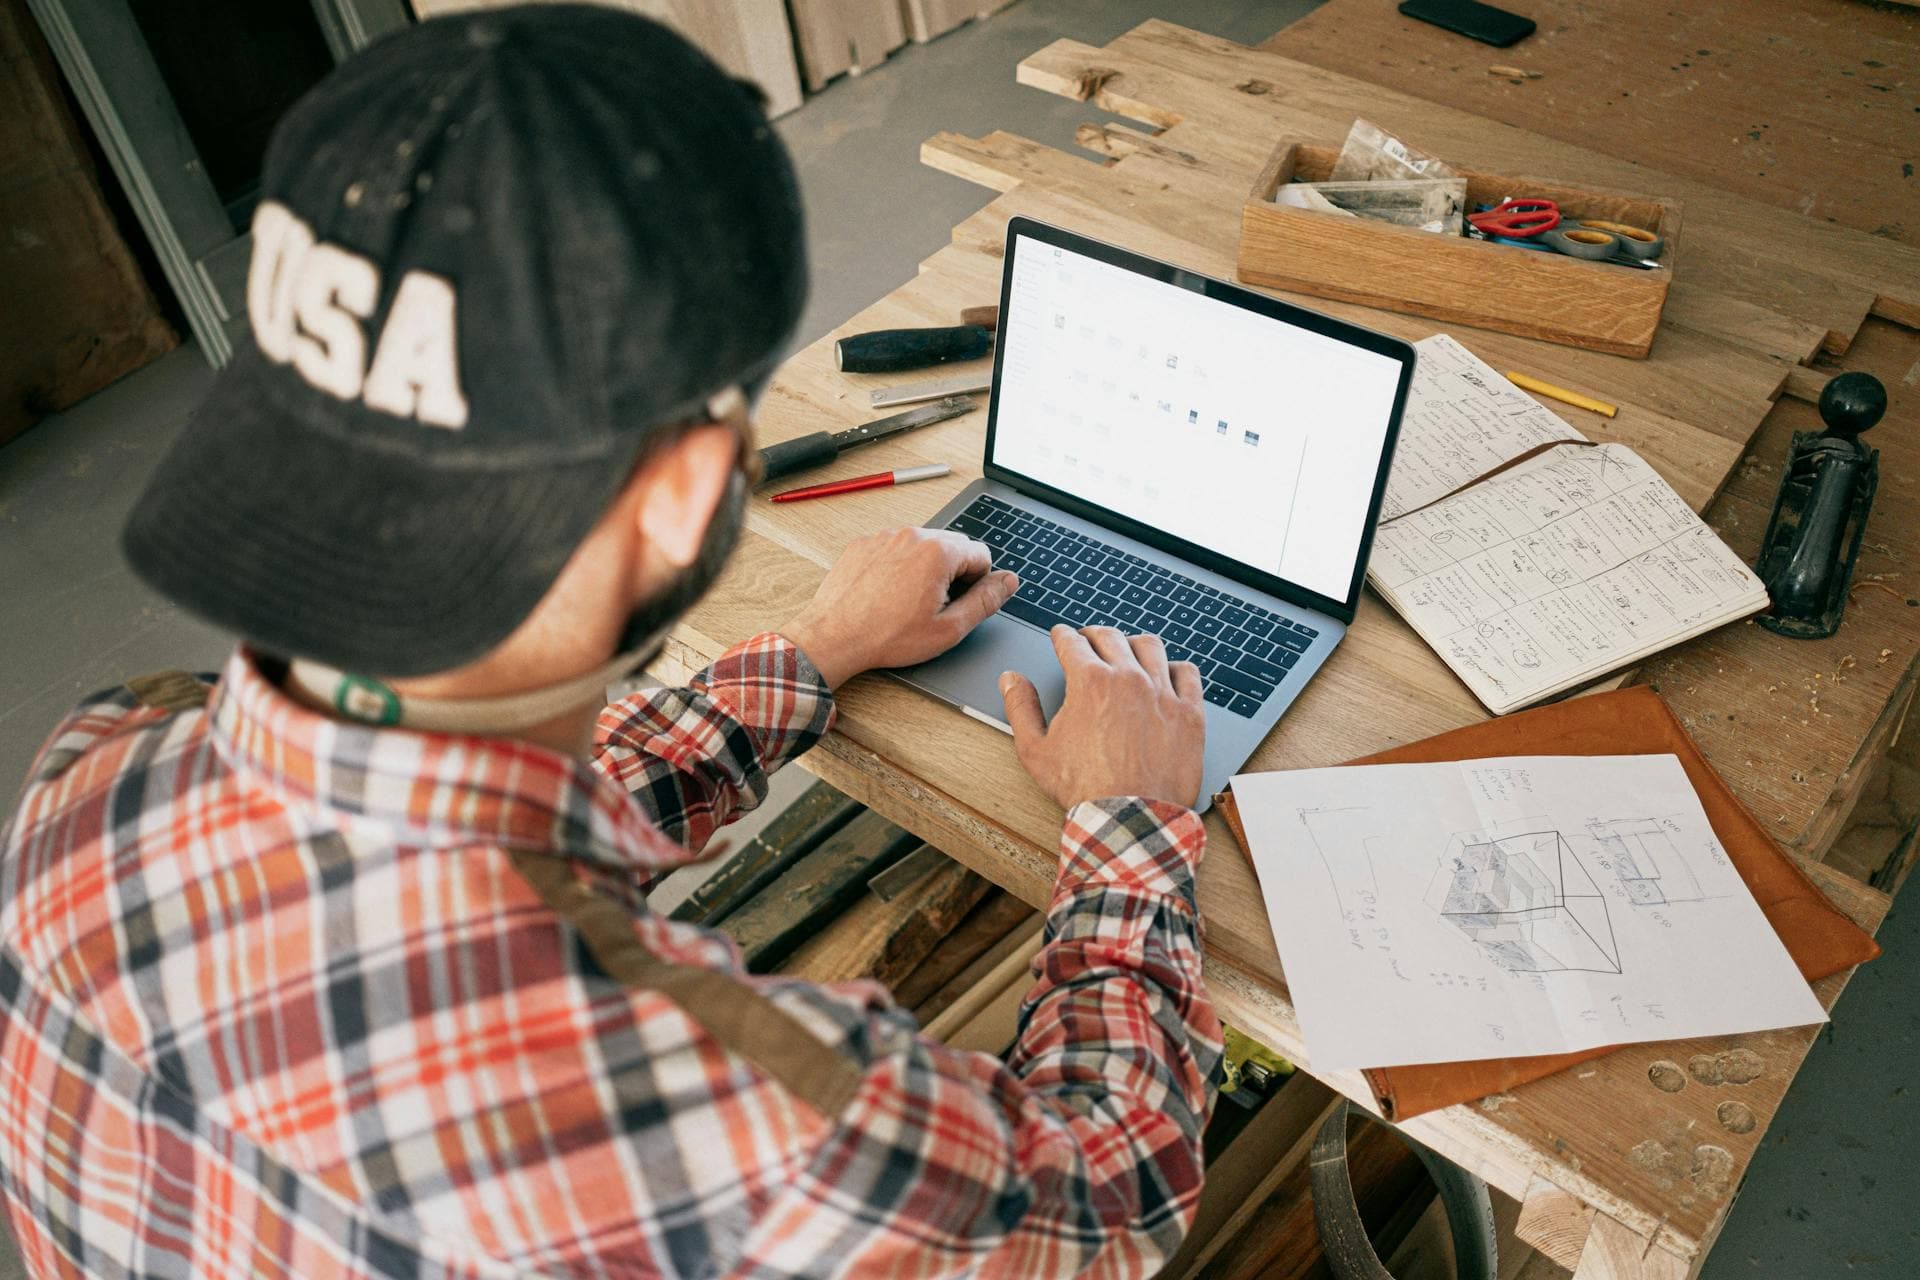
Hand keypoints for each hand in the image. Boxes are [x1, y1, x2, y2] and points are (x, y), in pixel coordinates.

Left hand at [781, 527, 1016, 689]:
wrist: (834, 637)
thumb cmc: (886, 637)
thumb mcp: (948, 628)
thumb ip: (986, 601)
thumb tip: (1008, 581)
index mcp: (938, 552)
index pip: (981, 554)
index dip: (977, 583)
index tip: (957, 603)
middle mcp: (912, 535)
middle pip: (952, 546)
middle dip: (951, 573)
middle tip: (933, 606)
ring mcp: (885, 536)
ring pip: (923, 546)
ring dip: (924, 568)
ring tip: (906, 602)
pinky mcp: (864, 543)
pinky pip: (894, 548)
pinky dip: (897, 566)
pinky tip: (887, 594)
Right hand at [1000, 625, 1205, 810]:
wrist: (1129, 818)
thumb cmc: (1083, 789)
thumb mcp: (1035, 751)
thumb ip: (1020, 708)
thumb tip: (1011, 679)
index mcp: (1089, 681)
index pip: (1072, 642)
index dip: (1063, 636)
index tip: (1062, 636)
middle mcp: (1128, 678)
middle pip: (1110, 637)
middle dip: (1094, 635)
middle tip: (1089, 640)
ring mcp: (1162, 693)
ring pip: (1150, 647)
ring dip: (1134, 644)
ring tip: (1128, 650)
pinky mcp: (1189, 713)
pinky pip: (1187, 674)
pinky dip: (1175, 668)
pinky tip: (1168, 674)